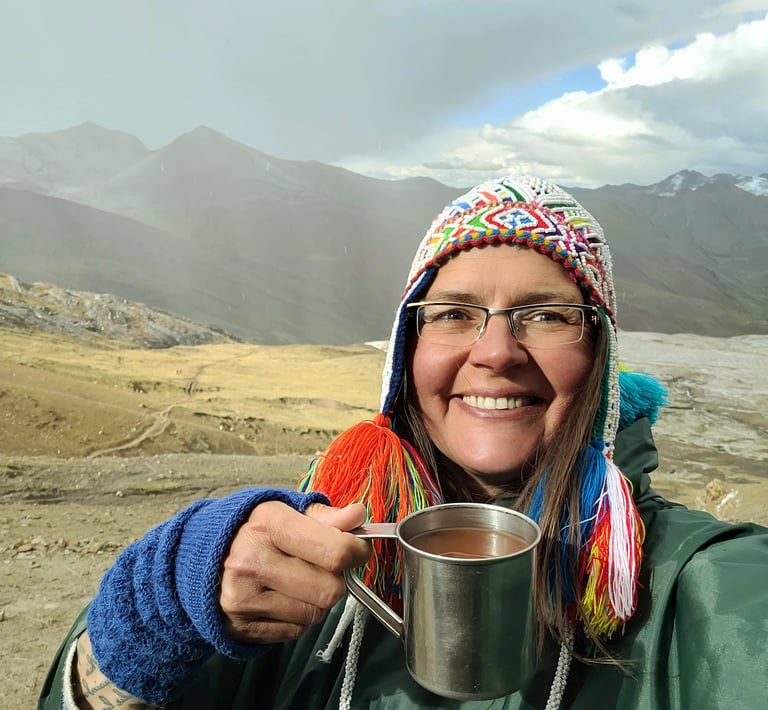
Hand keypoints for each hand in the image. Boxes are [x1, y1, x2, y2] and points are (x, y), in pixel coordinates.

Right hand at [219, 501, 370, 644]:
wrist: (201, 557)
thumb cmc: (255, 531)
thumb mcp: (288, 512)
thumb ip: (326, 517)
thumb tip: (358, 515)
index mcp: (268, 524)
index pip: (334, 551)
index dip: (356, 552)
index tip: (357, 549)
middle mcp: (251, 561)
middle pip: (330, 590)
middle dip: (336, 579)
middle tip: (322, 566)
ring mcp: (243, 597)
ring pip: (315, 613)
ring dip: (316, 600)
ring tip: (297, 580)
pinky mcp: (241, 626)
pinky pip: (296, 630)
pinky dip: (297, 616)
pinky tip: (281, 597)